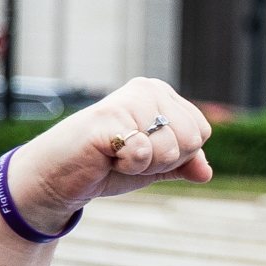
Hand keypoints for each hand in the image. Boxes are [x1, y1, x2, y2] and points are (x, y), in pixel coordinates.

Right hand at [12, 77, 214, 225]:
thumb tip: (206, 172)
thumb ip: (185, 164)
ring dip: (144, 165)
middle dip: (163, 161)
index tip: (146, 151)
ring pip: (171, 149)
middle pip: (192, 140)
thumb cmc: (106, 165)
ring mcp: (126, 100)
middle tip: (129, 155)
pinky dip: (128, 166)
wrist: (59, 176)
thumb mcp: (155, 165)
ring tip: (116, 154)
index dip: (179, 155)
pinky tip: (106, 156)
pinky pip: (144, 153)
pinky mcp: (107, 118)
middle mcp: (147, 89)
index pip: (202, 132)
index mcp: (161, 93)